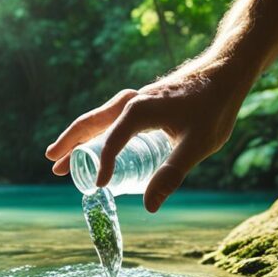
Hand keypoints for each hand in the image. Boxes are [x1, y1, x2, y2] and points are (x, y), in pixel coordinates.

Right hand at [44, 56, 252, 211]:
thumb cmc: (214, 106)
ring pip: (98, 120)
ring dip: (79, 138)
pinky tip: (98, 145)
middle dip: (69, 143)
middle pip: (90, 123)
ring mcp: (136, 99)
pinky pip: (110, 119)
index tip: (97, 187)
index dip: (102, 167)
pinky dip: (95, 133)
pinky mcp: (143, 101)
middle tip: (51, 162)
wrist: (226, 70)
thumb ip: (172, 174)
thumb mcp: (197, 145)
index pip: (110, 142)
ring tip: (62, 158)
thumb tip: (149, 207)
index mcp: (138, 110)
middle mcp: (131, 102)